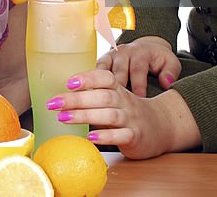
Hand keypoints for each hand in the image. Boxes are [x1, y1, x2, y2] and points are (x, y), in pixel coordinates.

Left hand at [48, 69, 198, 158]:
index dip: (88, 78)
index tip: (69, 82)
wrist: (162, 127)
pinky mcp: (135, 137)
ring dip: (85, 115)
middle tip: (54, 103)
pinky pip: (121, 136)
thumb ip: (94, 95)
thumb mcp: (115, 98)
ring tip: (63, 117)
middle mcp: (125, 102)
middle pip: (102, 96)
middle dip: (76, 99)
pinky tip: (90, 138)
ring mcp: (131, 119)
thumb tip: (62, 95)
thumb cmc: (129, 112)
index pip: (105, 78)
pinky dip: (106, 136)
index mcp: (119, 89)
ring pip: (109, 115)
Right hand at [97, 36, 180, 96]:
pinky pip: (95, 71)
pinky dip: (92, 82)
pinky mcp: (103, 60)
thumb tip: (166, 83)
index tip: (139, 100)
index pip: (138, 70)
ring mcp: (112, 55)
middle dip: (118, 88)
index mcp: (141, 52)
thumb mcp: (170, 63)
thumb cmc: (158, 60)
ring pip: (104, 71)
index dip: (138, 85)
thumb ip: (170, 72)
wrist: (146, 47)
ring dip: (102, 86)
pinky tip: (90, 95)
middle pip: (119, 71)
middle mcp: (124, 52)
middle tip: (117, 105)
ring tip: (100, 102)